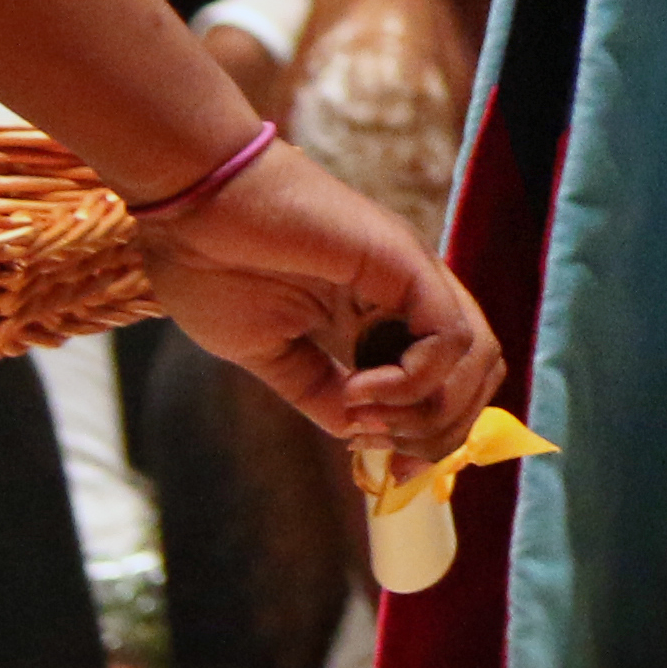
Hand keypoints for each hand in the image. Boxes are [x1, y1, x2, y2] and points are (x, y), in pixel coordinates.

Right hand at [136, 139, 500, 453]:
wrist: (190, 204)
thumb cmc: (212, 266)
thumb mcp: (268, 352)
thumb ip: (317, 390)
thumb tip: (356, 432)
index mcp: (378, 315)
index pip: (445, 379)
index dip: (426, 432)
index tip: (379, 463)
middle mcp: (408, 295)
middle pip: (475, 374)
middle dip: (439, 431)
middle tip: (383, 453)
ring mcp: (412, 275)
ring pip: (477, 357)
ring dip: (429, 412)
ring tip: (365, 422)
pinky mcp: (405, 262)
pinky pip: (448, 336)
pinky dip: (412, 381)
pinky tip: (360, 392)